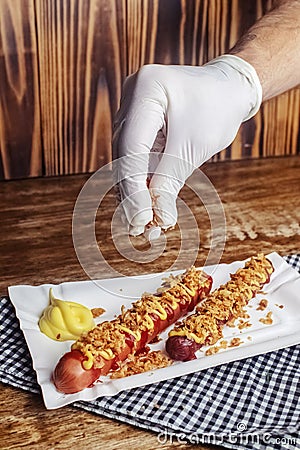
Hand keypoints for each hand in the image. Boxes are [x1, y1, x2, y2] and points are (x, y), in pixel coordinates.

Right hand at [113, 55, 261, 235]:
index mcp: (146, 89)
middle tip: (138, 227)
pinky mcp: (138, 124)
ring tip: (142, 225)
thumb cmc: (217, 110)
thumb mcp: (194, 147)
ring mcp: (131, 110)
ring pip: (126, 159)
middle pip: (124, 154)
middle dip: (132, 193)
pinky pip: (135, 157)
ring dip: (134, 193)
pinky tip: (145, 208)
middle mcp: (132, 97)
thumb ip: (170, 182)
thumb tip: (157, 219)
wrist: (228, 90)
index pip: (132, 146)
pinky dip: (141, 182)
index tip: (140, 219)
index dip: (133, 187)